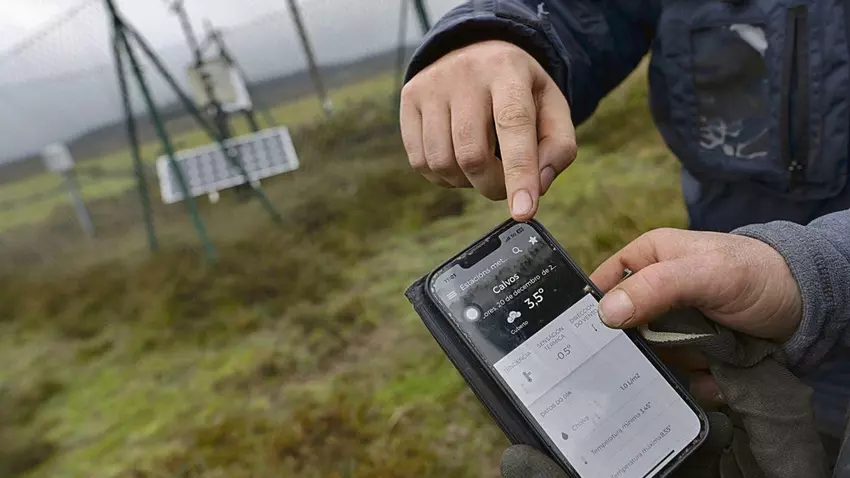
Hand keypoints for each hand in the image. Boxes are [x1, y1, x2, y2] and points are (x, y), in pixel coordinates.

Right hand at [399, 40, 576, 220]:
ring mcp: (431, 85)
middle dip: (492, 185)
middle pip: (472, 154)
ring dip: (465, 182)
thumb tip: (538, 185)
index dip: (519, 173)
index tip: (523, 212)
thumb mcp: (552, 106)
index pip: (513, 125)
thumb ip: (558, 147)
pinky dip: (443, 176)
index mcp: (508, 69)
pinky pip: (420, 161)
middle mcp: (465, 72)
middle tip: (504, 185)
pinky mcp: (409, 99)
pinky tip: (457, 159)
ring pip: (442, 162)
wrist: (476, 49)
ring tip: (480, 165)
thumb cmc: (519, 89)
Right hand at [589, 228, 802, 404]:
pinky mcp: (694, 353)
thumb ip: (655, 287)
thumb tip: (605, 313)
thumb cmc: (757, 274)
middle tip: (641, 362)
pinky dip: (694, 382)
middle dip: (633, 349)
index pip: (602, 284)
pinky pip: (679, 375)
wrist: (809, 306)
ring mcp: (674, 326)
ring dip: (668, 368)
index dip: (590, 309)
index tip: (583, 337)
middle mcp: (655, 294)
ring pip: (650, 357)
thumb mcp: (705, 274)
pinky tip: (713, 379)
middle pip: (622, 329)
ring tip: (691, 366)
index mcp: (648, 260)